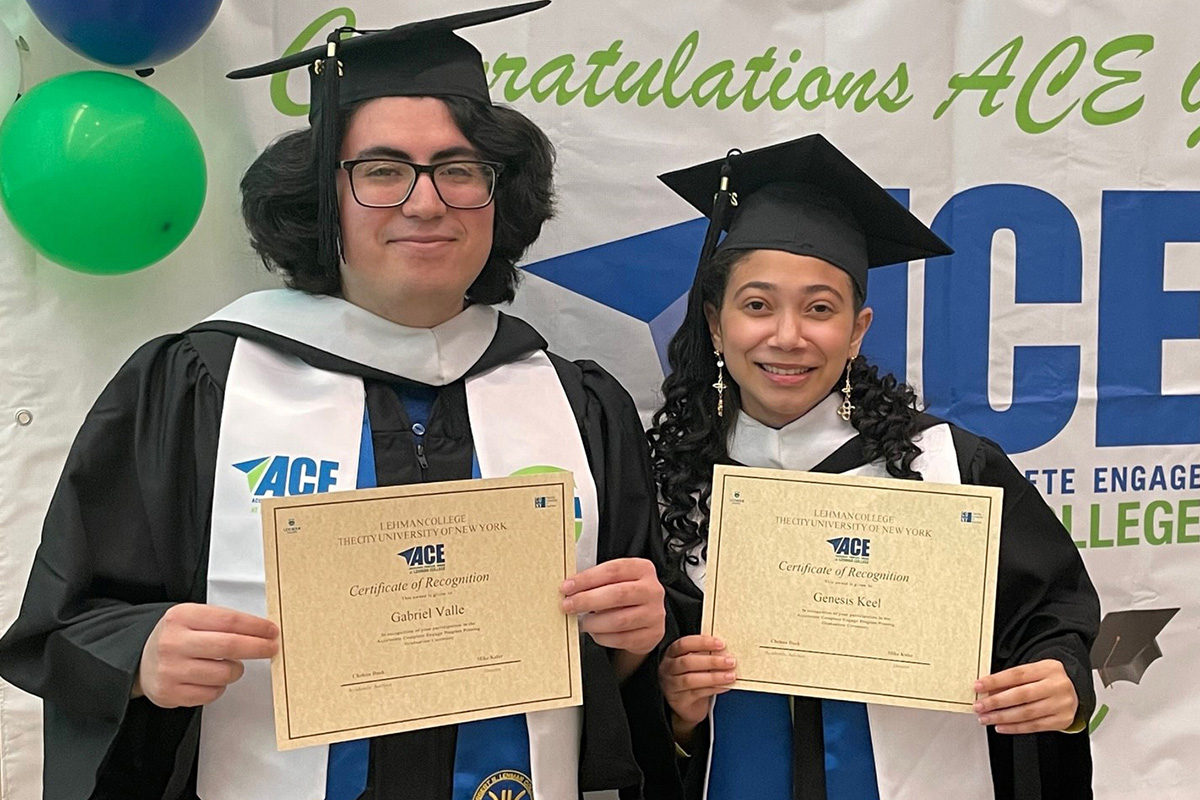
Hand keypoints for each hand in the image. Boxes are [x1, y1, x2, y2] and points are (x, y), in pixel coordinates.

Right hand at [135, 603, 278, 708]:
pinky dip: (220, 686)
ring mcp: (171, 670)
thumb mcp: (192, 618)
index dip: (256, 626)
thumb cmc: (176, 638)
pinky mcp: (170, 693)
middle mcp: (174, 642)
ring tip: (230, 664)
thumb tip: (262, 631)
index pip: (229, 620)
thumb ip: (222, 622)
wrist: (140, 661)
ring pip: (224, 673)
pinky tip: (211, 678)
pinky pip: (212, 693)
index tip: (272, 631)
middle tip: (271, 648)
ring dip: (237, 669)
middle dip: (258, 647)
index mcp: (181, 617)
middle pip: (230, 645)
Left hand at [560, 558, 664, 655]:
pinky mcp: (652, 635)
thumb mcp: (616, 580)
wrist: (646, 618)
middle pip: (617, 594)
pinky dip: (602, 637)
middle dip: (587, 600)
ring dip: (594, 622)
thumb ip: (597, 580)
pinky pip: (621, 639)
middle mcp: (652, 590)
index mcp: (642, 569)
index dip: (587, 578)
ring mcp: (654, 614)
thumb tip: (569, 587)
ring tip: (582, 621)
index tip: (567, 586)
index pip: (613, 570)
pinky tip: (595, 632)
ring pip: (619, 620)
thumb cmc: (625, 596)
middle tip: (568, 605)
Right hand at [659, 635, 736, 745]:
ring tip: (730, 676)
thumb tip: (726, 651)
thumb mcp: (696, 662)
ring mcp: (672, 685)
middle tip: (730, 661)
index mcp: (672, 653)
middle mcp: (669, 668)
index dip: (702, 642)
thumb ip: (706, 654)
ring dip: (714, 677)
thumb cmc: (693, 677)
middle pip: (687, 662)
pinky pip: (698, 693)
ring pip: (691, 680)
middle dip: (711, 661)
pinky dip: (714, 689)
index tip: (721, 644)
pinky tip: (725, 686)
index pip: (684, 644)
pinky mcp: (679, 700)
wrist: (686, 704)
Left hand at [974, 659, 1078, 733]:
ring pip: (1027, 713)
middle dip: (996, 702)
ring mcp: (1061, 704)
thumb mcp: (1034, 672)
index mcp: (1048, 668)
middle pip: (1021, 695)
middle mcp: (1057, 686)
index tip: (978, 686)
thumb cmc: (1048, 679)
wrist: (1075, 689)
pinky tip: (1002, 726)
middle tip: (980, 706)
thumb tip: (987, 690)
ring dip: (1002, 717)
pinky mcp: (1062, 720)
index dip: (995, 681)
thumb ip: (1013, 680)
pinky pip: (1034, 726)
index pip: (1017, 674)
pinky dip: (1015, 727)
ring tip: (986, 718)